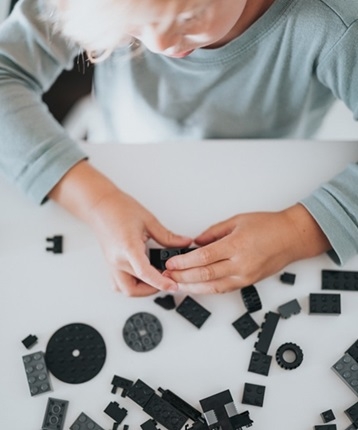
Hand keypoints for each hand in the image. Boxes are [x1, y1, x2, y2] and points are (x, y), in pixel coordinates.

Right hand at [49, 161, 191, 295]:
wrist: (99, 205)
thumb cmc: (119, 209)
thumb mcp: (149, 220)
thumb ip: (167, 236)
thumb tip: (184, 243)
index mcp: (128, 248)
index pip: (145, 273)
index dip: (161, 282)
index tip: (173, 285)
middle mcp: (117, 260)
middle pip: (136, 287)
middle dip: (154, 288)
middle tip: (168, 279)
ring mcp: (112, 264)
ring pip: (126, 290)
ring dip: (142, 290)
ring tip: (155, 278)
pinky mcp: (110, 264)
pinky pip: (119, 284)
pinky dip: (132, 285)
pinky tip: (142, 276)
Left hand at [163, 204, 330, 293]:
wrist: (292, 238)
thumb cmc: (268, 226)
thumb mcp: (237, 221)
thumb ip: (213, 233)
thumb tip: (196, 243)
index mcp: (236, 245)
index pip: (204, 257)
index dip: (184, 262)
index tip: (171, 262)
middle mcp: (241, 264)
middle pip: (205, 274)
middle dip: (183, 276)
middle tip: (167, 275)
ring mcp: (245, 276)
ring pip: (213, 286)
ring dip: (192, 287)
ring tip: (176, 284)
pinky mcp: (248, 283)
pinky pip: (224, 289)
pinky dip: (207, 289)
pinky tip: (195, 288)